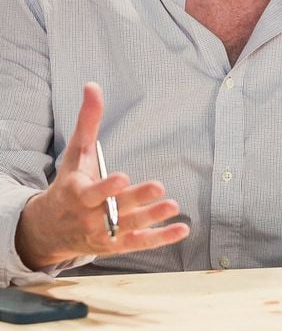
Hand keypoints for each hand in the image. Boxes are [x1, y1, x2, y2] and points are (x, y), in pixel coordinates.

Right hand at [15, 83, 189, 269]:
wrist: (51, 228)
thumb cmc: (69, 182)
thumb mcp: (76, 152)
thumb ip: (88, 121)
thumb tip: (92, 85)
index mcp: (78, 193)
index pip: (92, 192)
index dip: (107, 187)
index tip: (122, 177)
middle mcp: (90, 217)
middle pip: (116, 209)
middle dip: (137, 199)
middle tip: (159, 187)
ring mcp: (104, 234)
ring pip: (129, 227)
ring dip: (152, 218)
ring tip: (172, 205)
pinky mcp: (116, 245)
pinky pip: (140, 243)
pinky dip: (161, 238)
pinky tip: (181, 228)